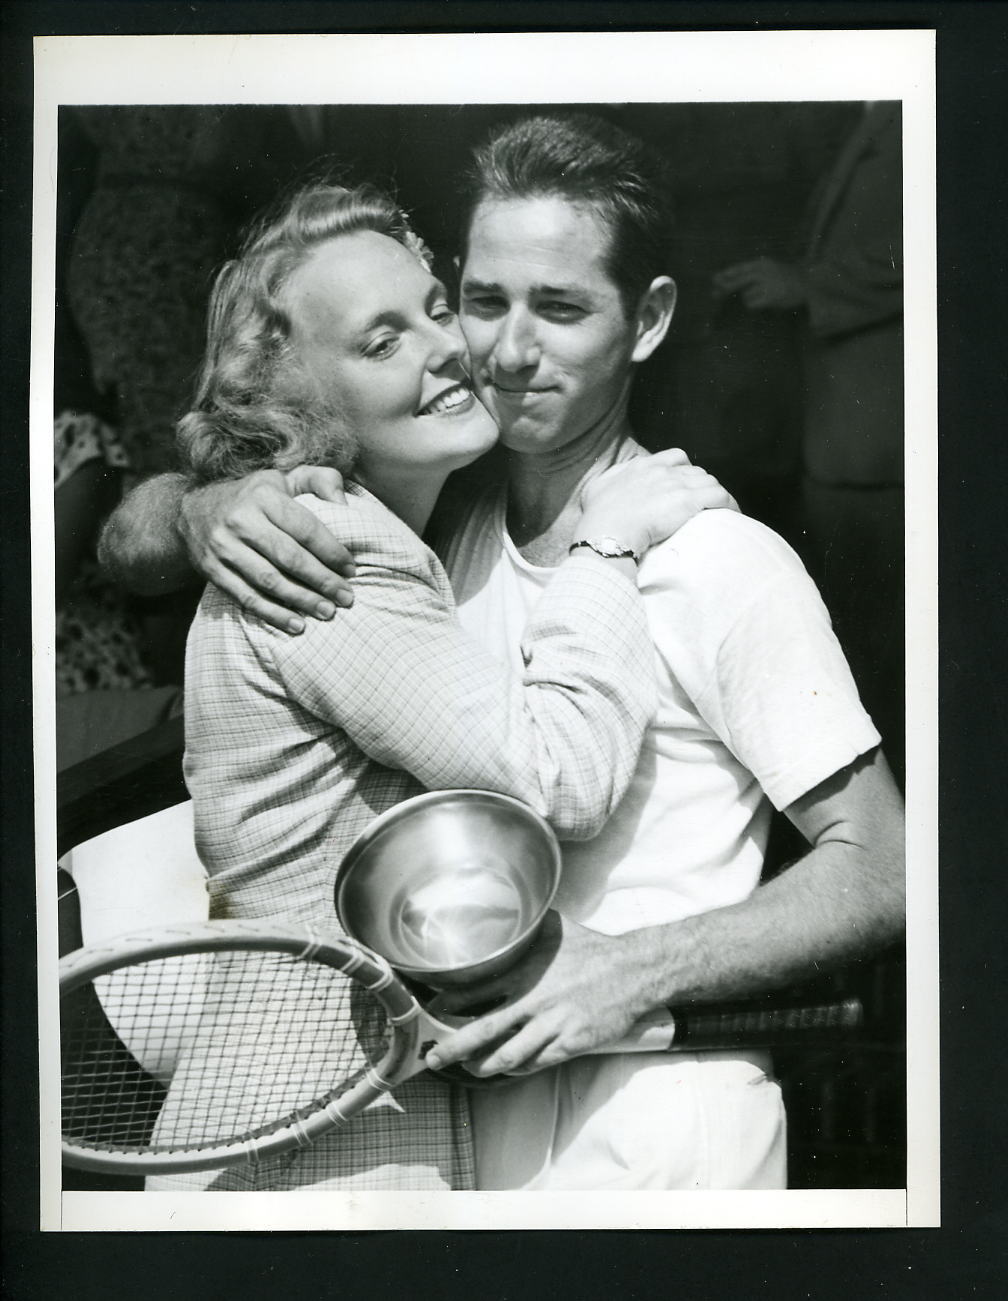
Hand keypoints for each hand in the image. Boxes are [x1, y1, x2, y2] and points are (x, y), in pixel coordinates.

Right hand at [178, 466, 356, 632]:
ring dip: (302, 600)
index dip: (331, 551)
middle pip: (290, 558)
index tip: (350, 570)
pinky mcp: (212, 570)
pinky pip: (247, 597)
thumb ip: (319, 480)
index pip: (305, 528)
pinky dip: (274, 614)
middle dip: (322, 581)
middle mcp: (241, 520)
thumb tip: (344, 504)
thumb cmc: (253, 496)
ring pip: (270, 581)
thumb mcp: (284, 478)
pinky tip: (296, 625)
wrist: (191, 510)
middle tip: (345, 597)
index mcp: (263, 495)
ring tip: (327, 612)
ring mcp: (224, 547)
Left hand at [424, 912, 647, 1077]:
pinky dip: (517, 1068)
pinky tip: (507, 1068)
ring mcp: (551, 1025)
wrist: (632, 972)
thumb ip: (524, 925)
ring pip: (508, 1055)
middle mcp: (534, 1000)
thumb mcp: (553, 927)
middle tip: (432, 1057)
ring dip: (482, 1065)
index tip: (432, 1009)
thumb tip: (501, 909)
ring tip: (467, 1069)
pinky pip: (536, 1063)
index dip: (449, 1004)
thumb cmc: (591, 949)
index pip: (476, 991)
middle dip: (453, 1047)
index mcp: (525, 971)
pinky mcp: (570, 1044)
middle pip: (483, 1030)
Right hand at [578, 449, 738, 557]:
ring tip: (720, 512)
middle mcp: (662, 470)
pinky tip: (732, 515)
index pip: (675, 457)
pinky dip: (729, 505)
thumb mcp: (597, 489)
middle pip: (696, 471)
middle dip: (702, 486)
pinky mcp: (688, 501)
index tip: (686, 484)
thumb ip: (610, 479)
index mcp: (642, 466)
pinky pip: (721, 497)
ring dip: (716, 496)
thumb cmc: (598, 517)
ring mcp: (676, 484)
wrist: (606, 531)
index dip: (685, 469)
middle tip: (703, 504)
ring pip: (710, 482)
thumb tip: (612, 481)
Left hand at [711, 257, 806, 311]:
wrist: (807, 282)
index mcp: (762, 263)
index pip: (741, 268)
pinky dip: (754, 304)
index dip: (727, 274)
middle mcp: (764, 272)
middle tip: (714, 294)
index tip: (714, 279)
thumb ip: (748, 275)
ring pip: (746, 295)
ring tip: (763, 295)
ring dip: (749, 297)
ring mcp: (768, 284)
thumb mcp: (767, 270)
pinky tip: (765, 301)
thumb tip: (723, 284)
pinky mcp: (771, 297)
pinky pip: (752, 304)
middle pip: (739, 281)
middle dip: (725, 288)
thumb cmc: (783, 277)